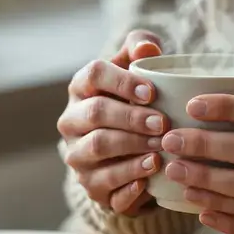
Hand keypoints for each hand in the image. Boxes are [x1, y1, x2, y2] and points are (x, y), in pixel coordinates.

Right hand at [57, 30, 167, 214]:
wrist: (130, 148)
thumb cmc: (136, 99)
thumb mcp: (139, 69)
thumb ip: (142, 47)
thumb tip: (147, 48)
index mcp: (81, 88)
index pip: (94, 75)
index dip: (122, 82)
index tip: (151, 92)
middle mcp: (72, 121)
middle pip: (95, 114)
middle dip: (130, 118)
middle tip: (162, 123)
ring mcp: (78, 155)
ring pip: (97, 149)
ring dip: (131, 149)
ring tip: (160, 150)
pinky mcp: (90, 186)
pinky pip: (106, 186)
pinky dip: (129, 184)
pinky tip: (150, 177)